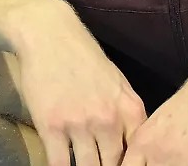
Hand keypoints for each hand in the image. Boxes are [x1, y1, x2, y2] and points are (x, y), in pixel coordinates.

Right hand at [9, 0, 146, 165]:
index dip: (131, 165)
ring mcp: (79, 124)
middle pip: (113, 165)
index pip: (139, 154)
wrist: (49, 34)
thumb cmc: (82, 55)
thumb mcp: (117, 82)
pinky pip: (59, 163)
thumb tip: (134, 143)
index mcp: (129, 109)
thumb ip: (127, 114)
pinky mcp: (52, 125)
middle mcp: (108, 119)